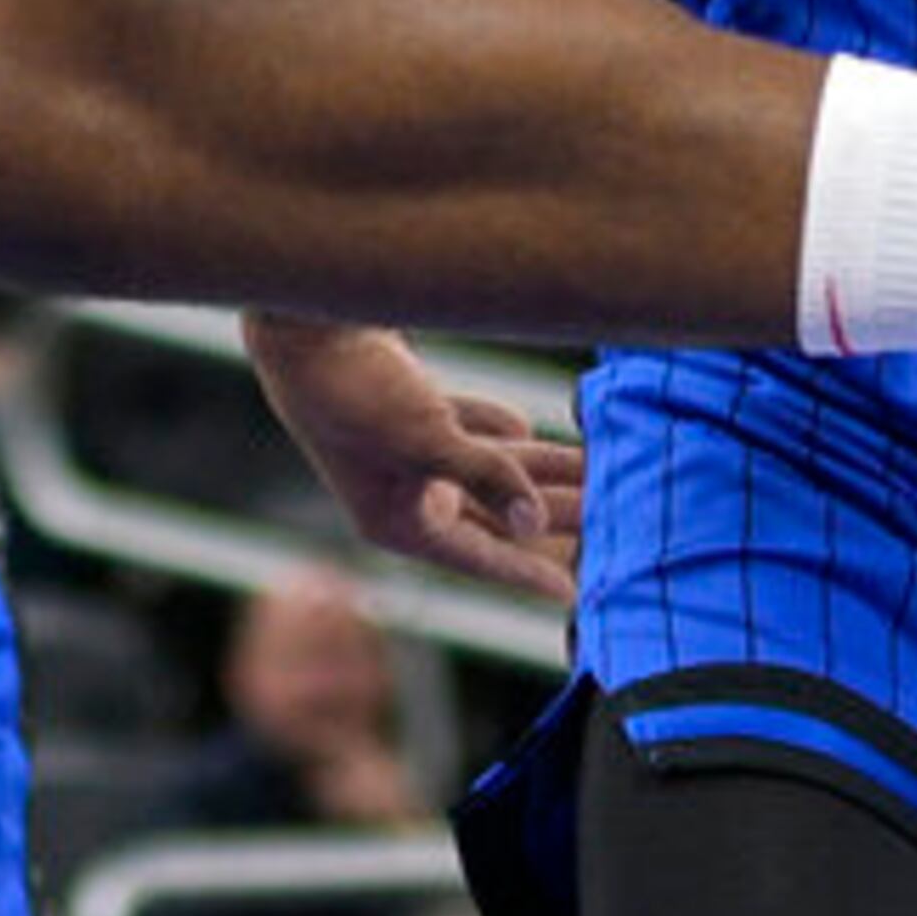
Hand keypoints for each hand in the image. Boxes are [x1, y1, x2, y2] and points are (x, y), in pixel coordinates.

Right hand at [242, 313, 583, 612]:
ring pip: (488, 468)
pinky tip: (533, 425)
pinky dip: (499, 430)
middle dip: (550, 512)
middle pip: (492, 514)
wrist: (306, 320)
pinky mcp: (408, 409)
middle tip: (610, 515)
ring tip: (592, 465)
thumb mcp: (426, 436)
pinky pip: (466, 432)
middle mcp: (401, 493)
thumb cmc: (356, 388)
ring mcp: (405, 451)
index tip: (572, 595)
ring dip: (537, 465)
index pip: (478, 556)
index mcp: (396, 520)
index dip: (526, 573)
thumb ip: (487, 476)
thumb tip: (534, 523)